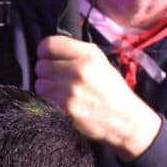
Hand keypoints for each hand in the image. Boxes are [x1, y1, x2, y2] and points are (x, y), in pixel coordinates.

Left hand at [34, 35, 161, 160]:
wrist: (126, 121)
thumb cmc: (113, 92)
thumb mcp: (102, 64)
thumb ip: (77, 53)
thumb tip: (49, 50)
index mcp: (89, 55)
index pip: (48, 45)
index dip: (46, 53)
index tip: (51, 60)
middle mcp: (79, 69)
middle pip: (41, 65)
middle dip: (49, 74)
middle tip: (63, 82)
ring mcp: (71, 90)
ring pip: (40, 84)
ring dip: (48, 90)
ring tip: (65, 95)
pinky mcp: (65, 107)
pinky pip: (44, 100)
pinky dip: (51, 103)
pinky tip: (65, 105)